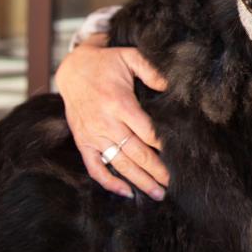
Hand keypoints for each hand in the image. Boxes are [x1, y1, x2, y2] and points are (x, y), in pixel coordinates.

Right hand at [55, 36, 170, 198]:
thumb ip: (151, 70)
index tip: (179, 158)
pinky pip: (95, 167)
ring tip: (157, 194)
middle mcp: (106, 123)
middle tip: (173, 184)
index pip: (147, 132)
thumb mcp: (130, 57)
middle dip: (156, 171)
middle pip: (136, 153)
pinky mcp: (83, 142)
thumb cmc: (106, 63)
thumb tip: (171, 86)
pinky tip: (125, 192)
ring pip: (119, 164)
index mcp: (120, 103)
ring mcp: (93, 135)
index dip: (163, 147)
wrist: (72, 69)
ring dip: (139, 181)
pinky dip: (109, 182)